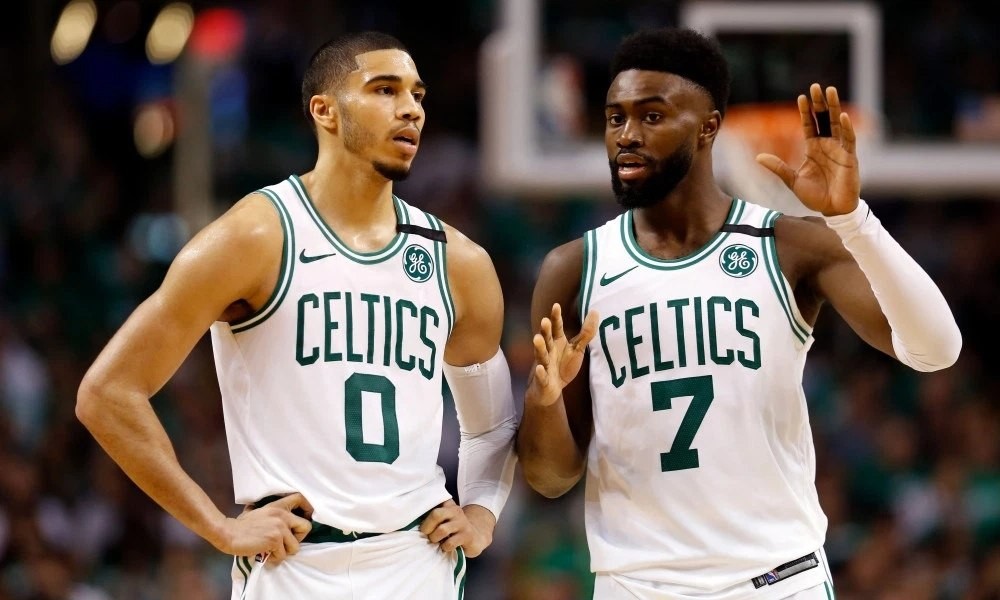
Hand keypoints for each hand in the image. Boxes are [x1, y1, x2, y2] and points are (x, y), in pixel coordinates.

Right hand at [217, 493, 312, 564]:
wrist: (229, 533)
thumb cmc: (241, 525)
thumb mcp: (258, 511)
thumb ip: (271, 513)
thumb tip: (279, 519)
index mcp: (278, 506)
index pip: (300, 499)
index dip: (308, 509)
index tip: (305, 517)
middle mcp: (282, 515)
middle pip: (306, 527)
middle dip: (298, 539)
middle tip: (285, 543)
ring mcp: (280, 528)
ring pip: (295, 547)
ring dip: (284, 552)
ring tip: (271, 550)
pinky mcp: (275, 540)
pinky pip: (283, 556)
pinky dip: (274, 559)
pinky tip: (265, 554)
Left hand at [419, 500, 493, 557]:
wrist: (476, 537)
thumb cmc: (453, 529)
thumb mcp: (445, 518)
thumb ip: (433, 516)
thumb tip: (412, 521)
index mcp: (448, 505)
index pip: (433, 501)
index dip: (422, 510)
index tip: (415, 517)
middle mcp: (455, 511)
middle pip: (436, 514)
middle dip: (427, 527)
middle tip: (426, 534)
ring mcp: (462, 523)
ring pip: (442, 530)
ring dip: (435, 538)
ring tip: (436, 541)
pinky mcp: (467, 536)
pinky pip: (450, 543)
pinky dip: (444, 547)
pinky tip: (445, 547)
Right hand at [526, 303, 598, 407]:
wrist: (550, 390)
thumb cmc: (563, 366)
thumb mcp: (577, 349)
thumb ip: (585, 332)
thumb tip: (595, 311)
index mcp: (557, 342)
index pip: (557, 327)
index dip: (556, 317)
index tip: (556, 305)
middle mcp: (549, 351)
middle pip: (547, 339)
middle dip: (545, 331)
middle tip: (544, 320)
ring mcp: (545, 365)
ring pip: (541, 355)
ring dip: (539, 348)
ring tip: (537, 338)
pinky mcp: (543, 380)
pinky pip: (542, 376)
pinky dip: (540, 373)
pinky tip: (539, 368)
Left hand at [755, 83, 860, 215]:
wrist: (832, 209)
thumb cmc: (814, 196)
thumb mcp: (791, 180)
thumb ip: (778, 167)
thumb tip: (758, 157)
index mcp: (813, 148)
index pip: (809, 125)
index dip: (806, 111)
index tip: (802, 96)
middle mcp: (827, 145)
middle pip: (823, 119)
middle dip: (820, 103)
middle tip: (816, 86)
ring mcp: (839, 149)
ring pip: (837, 124)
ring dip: (834, 107)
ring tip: (830, 91)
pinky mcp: (850, 157)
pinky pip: (849, 139)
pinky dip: (846, 127)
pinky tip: (842, 116)